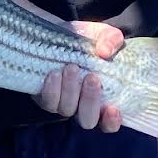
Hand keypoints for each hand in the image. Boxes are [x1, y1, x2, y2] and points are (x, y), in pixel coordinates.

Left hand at [37, 18, 125, 132]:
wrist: (56, 33)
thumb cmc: (85, 40)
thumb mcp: (102, 34)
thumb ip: (111, 39)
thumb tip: (105, 52)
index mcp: (103, 98)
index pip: (109, 124)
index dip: (111, 122)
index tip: (113, 107)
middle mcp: (82, 106)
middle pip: (87, 120)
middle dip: (90, 101)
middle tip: (91, 77)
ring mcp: (62, 104)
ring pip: (67, 110)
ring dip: (70, 90)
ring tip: (71, 67)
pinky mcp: (44, 98)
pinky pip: (48, 102)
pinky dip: (52, 89)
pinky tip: (54, 73)